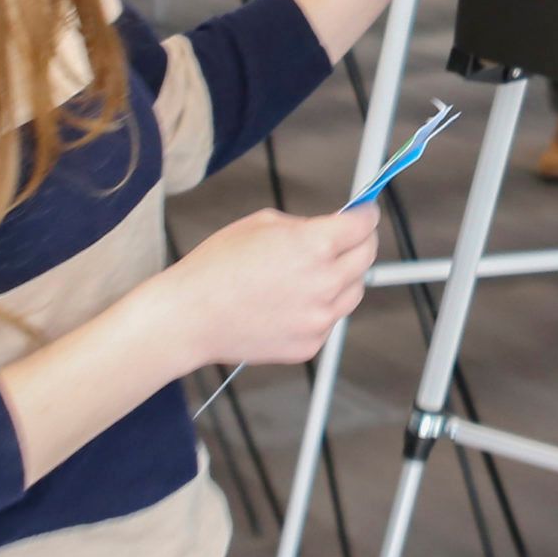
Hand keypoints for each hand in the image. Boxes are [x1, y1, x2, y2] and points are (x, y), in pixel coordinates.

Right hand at [160, 206, 379, 368]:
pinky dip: (320, 308)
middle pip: (367, 257)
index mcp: (314, 246)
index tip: (365, 213)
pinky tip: (291, 301)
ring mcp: (319, 318)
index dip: (365, 214)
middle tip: (348, 239)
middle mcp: (324, 283)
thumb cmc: (216, 268)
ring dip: (343, 278)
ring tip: (311, 273)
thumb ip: (305, 225)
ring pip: (354, 292)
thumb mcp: (261, 223)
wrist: (190, 317)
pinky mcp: (310, 344)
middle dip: (361, 243)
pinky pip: (330, 319)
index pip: (363, 225)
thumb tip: (332, 227)